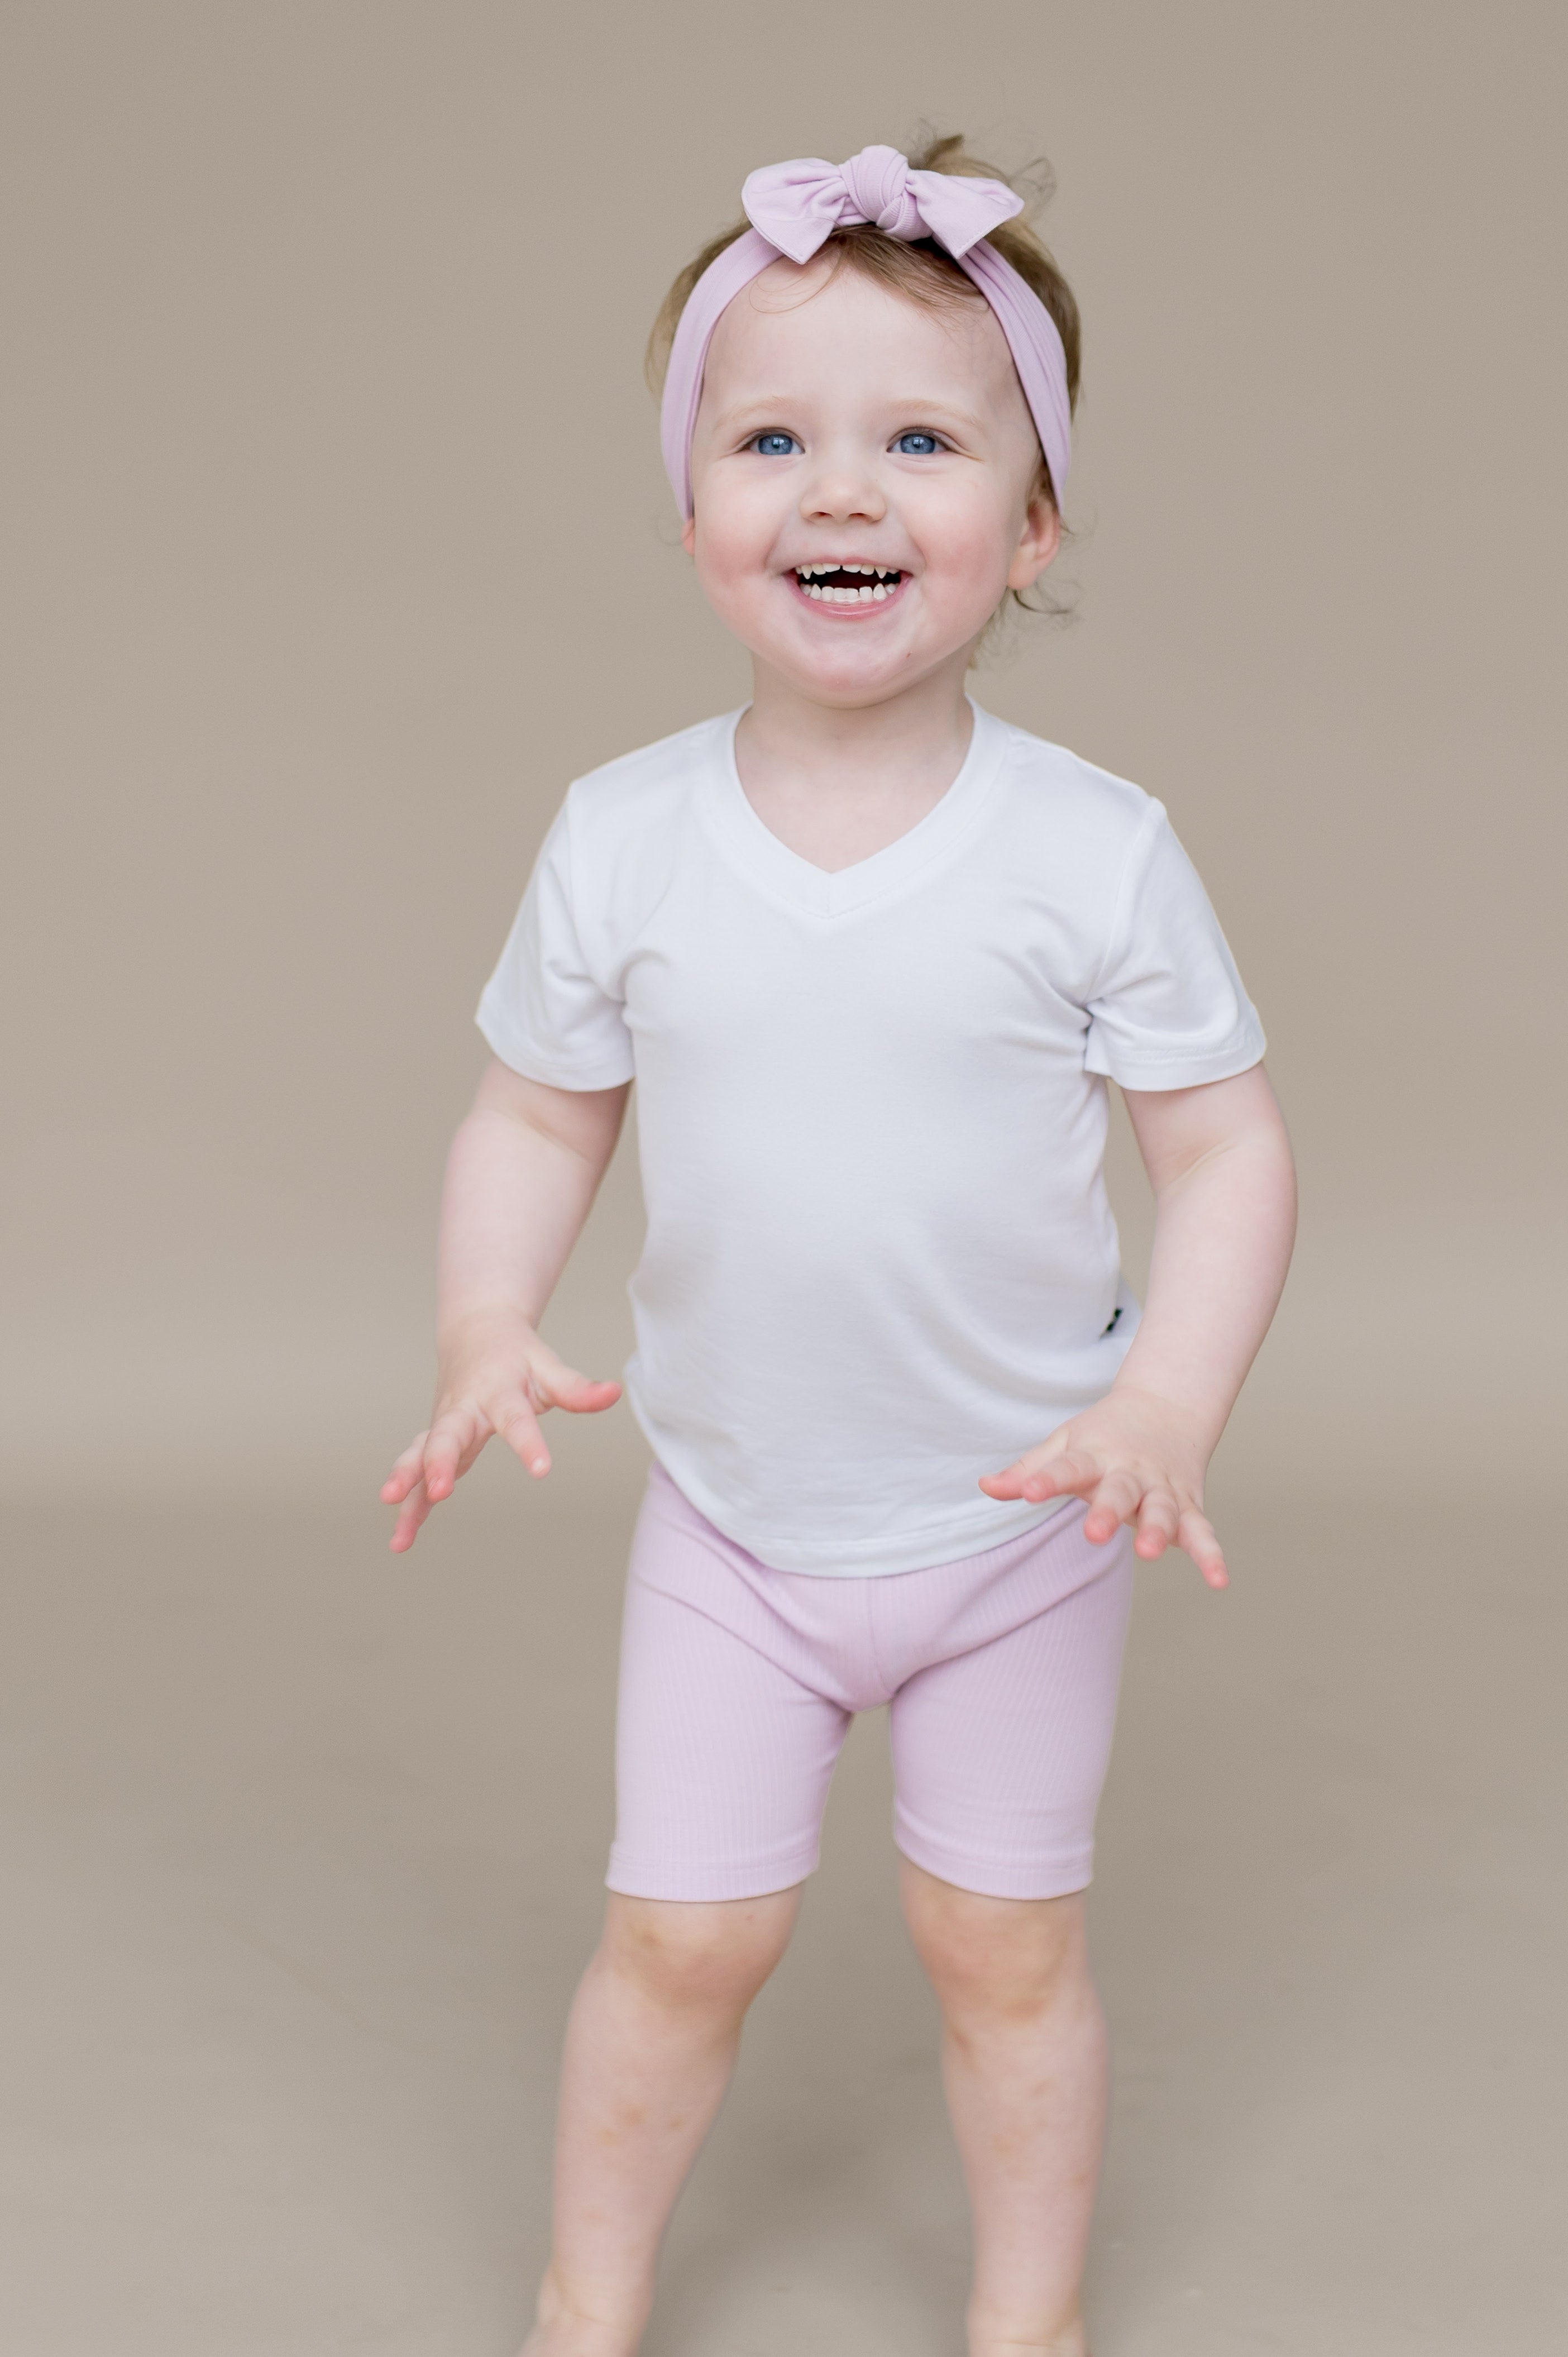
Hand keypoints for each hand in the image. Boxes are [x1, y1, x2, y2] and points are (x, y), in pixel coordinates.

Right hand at [381, 1319, 620, 1553]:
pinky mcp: (434, 1441)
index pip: (516, 1419)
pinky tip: (400, 1541)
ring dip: (408, 1483)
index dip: (529, 1443)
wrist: (475, 1332)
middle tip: (439, 1489)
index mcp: (498, 1392)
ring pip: (420, 1454)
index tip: (542, 1469)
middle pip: (448, 1435)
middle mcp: (464, 1410)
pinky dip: (409, 1506)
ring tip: (396, 1514)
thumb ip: (577, 1388)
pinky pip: (416, 1473)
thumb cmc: (517, 1355)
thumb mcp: (549, 1367)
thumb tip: (614, 1392)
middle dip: (439, 1463)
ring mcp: (444, 1426)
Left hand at [979, 1385, 1227, 1588]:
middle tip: (1093, 1532)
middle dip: (1108, 1511)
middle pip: (1119, 1490)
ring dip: (1158, 1531)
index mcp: (1095, 1454)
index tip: (1027, 1493)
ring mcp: (1162, 1488)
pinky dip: (1211, 1554)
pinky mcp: (1188, 1505)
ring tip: (1149, 1553)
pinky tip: (1219, 1580)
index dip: (1046, 1480)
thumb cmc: (1104, 1434)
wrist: (1167, 1407)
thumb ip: (1028, 1470)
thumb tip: (986, 1487)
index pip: (1067, 1467)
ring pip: (1162, 1510)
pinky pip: (1201, 1531)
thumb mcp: (1064, 1444)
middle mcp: (1130, 1471)